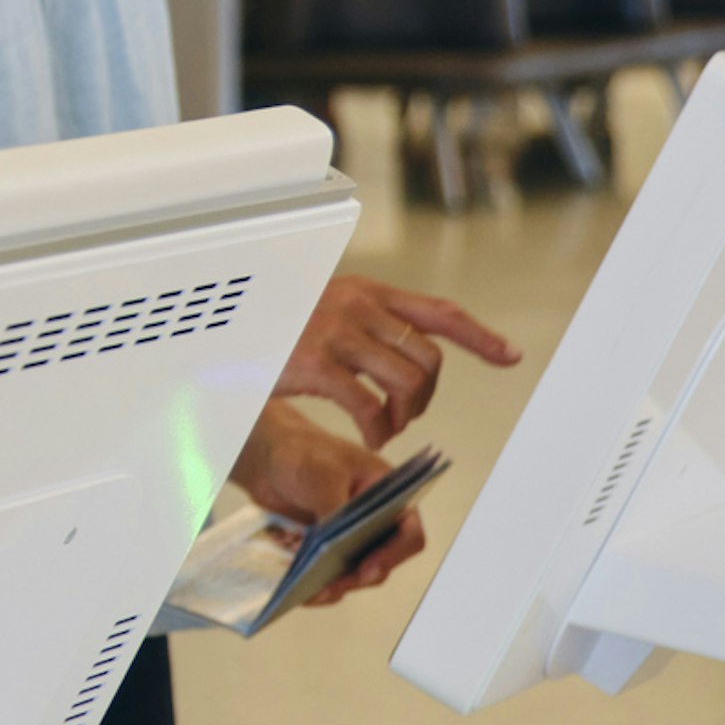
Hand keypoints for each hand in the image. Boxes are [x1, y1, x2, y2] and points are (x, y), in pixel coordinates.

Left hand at [232, 401, 423, 603]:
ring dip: (338, 586)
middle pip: (382, 562)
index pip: (408, 532)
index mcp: (388, 496)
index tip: (368, 568)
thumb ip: (334, 506)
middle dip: (359, 577)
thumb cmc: (303, 453)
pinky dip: (319, 585)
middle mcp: (376, 522)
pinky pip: (331, 576)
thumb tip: (334, 544)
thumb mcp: (322, 472)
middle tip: (333, 585)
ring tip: (314, 592)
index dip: (394, 554)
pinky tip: (302, 591)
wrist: (268, 459)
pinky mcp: (328, 551)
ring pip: (356, 575)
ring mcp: (352, 539)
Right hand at [282, 275, 518, 446]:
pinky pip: (369, 404)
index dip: (479, 336)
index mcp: (364, 291)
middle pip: (429, 358)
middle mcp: (356, 304)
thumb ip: (364, 324)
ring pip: (409, 381)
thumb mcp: (323, 312)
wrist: (215, 331)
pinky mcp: (315, 362)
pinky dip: (377, 427)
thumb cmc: (269, 328)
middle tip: (404, 415)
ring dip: (406, 415)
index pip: (438, 312)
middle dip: (426, 396)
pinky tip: (368, 433)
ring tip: (386, 426)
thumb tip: (409, 353)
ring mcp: (336, 331)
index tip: (509, 355)